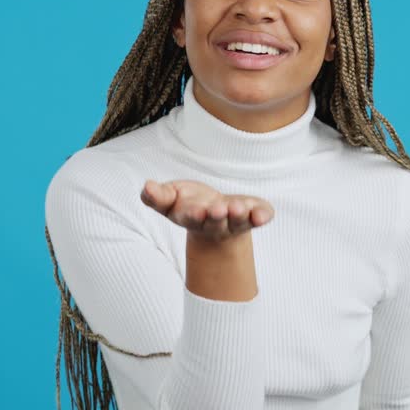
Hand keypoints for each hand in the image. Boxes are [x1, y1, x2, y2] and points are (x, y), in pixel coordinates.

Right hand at [140, 179, 274, 242]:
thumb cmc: (190, 203)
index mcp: (193, 217)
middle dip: (217, 216)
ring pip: (239, 221)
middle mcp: (216, 223)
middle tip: (218, 210)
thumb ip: (157, 196)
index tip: (196, 210)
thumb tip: (146, 186)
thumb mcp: (171, 198)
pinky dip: (262, 216)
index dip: (194, 215)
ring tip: (238, 208)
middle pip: (216, 222)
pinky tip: (264, 215)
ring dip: (239, 215)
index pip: (191, 217)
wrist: (219, 215)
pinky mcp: (254, 216)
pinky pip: (260, 217)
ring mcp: (236, 221)